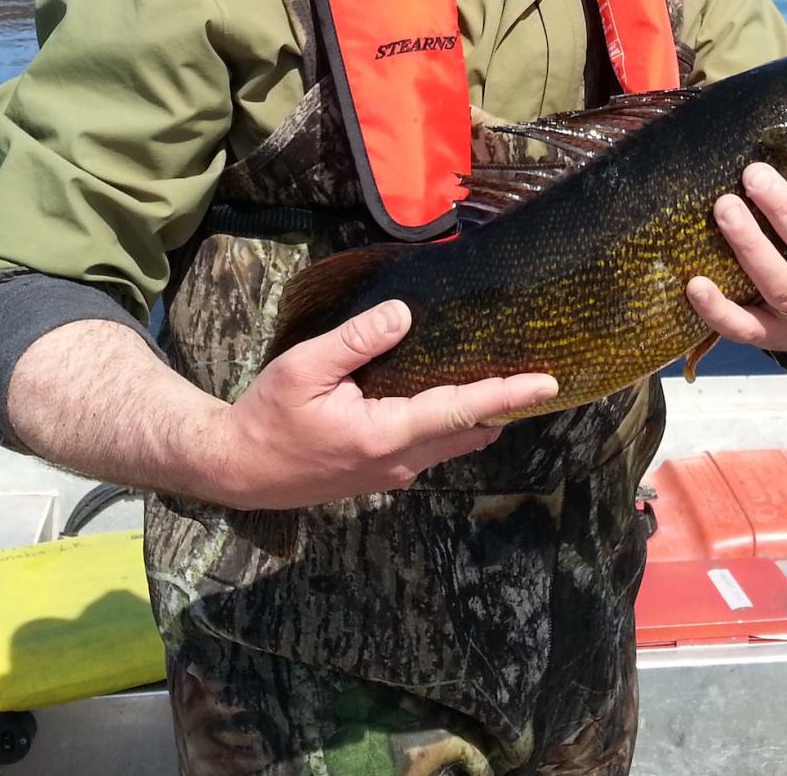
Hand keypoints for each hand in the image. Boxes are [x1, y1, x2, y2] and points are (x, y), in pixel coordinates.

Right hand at [215, 299, 558, 509]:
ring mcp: (395, 471)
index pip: (460, 410)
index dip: (506, 394)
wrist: (239, 469)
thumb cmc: (268, 416)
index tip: (547, 382)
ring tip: (507, 375)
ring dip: (482, 412)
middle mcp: (401, 460)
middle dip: (505, 403)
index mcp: (384, 436)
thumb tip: (404, 315)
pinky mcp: (385, 470)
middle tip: (537, 368)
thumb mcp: (304, 368)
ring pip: (455, 441)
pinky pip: (435, 444)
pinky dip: (455, 420)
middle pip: (470, 430)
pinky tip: (456, 392)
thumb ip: (356, 342)